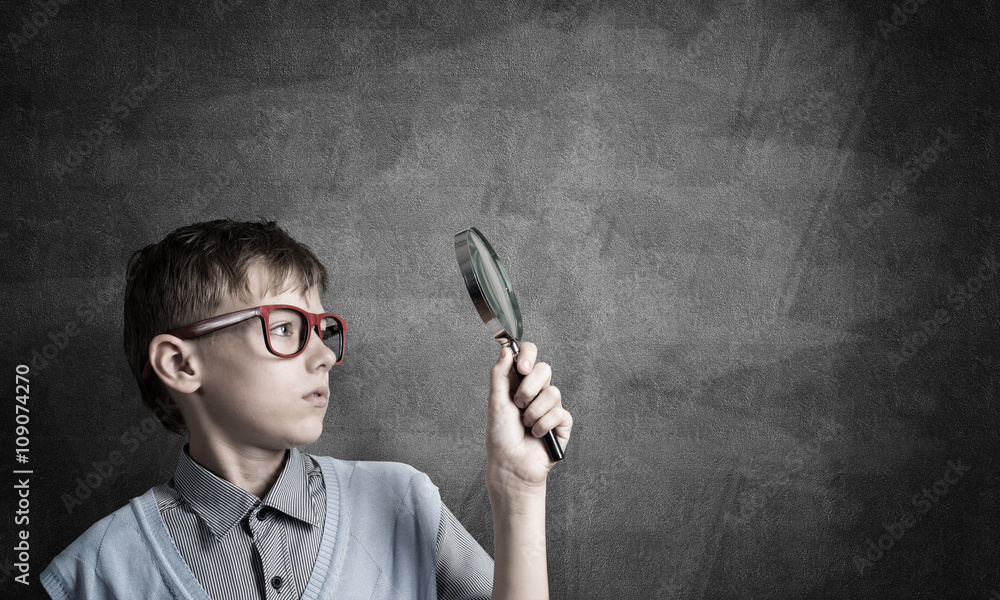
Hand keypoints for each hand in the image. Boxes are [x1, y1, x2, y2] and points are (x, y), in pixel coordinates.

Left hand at [485, 342, 572, 495]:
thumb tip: (506, 349)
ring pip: (553, 393)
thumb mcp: (495, 401)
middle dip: (529, 388)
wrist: (510, 464)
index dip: (528, 355)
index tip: (521, 367)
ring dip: (534, 412)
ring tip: (526, 425)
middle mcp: (536, 391)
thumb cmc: (500, 436)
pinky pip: (560, 413)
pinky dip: (543, 426)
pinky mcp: (562, 422)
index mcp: (518, 382)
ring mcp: (550, 406)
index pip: (529, 355)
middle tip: (518, 404)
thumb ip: (499, 373)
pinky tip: (536, 435)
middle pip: (545, 369)